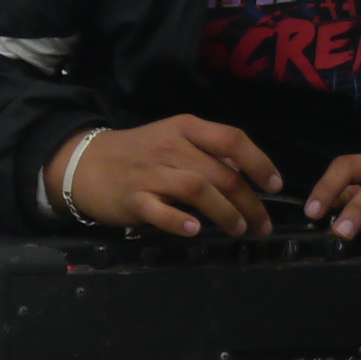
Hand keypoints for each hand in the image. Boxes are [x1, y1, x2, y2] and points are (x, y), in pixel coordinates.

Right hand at [53, 117, 280, 236]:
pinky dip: (180, 221)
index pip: (232, 139)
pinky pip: (159, 210)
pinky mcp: (132, 198)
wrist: (85, 163)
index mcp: (186, 129)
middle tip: (262, 226)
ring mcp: (151, 173)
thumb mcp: (174, 139)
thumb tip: (249, 173)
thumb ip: (208, 152)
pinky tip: (195, 230)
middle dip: (250, 202)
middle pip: (221, 173)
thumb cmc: (139, 154)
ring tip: (238, 229)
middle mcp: (171, 147)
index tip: (275, 186)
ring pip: (197, 190)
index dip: (259, 163)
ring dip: (224, 213)